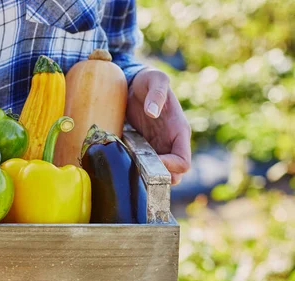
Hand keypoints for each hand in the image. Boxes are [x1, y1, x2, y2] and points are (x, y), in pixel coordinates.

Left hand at [126, 68, 191, 184]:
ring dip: (146, 175)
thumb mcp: (155, 79)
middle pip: (173, 175)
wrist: (135, 82)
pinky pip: (143, 165)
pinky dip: (135, 168)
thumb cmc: (149, 80)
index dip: (170, 167)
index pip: (183, 162)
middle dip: (158, 177)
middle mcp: (170, 142)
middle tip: (138, 169)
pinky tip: (121, 161)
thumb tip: (153, 112)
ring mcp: (157, 146)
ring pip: (158, 173)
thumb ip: (157, 93)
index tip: (152, 161)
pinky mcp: (143, 147)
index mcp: (179, 131)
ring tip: (128, 166)